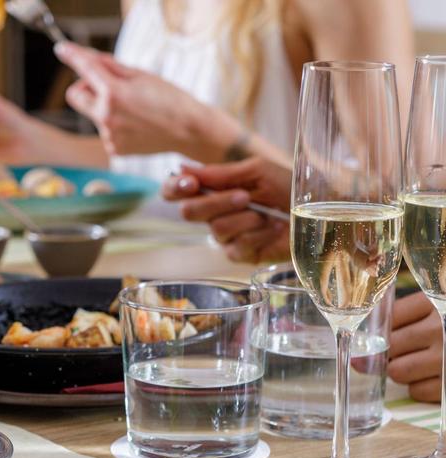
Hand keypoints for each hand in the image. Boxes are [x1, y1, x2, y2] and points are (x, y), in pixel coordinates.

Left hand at [54, 41, 233, 159]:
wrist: (188, 131)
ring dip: (106, 107)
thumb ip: (113, 68)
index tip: (62, 50)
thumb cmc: (169, 99)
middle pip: (75, 95)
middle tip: (108, 85)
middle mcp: (106, 117)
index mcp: (113, 94)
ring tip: (135, 110)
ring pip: (94, 113)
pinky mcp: (113, 149)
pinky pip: (105, 130)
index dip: (72, 56)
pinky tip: (136, 125)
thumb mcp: (141, 75)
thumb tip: (93, 62)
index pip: (86, 69)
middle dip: (86, 87)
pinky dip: (116, 124)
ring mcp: (108, 136)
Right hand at [161, 157, 291, 262]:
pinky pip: (236, 245)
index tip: (190, 184)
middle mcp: (213, 214)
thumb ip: (219, 173)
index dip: (175, 188)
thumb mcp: (255, 171)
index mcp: (212, 190)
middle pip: (189, 212)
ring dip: (246, 218)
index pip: (176, 191)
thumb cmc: (288, 186)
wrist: (317, 210)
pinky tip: (273, 228)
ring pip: (217, 229)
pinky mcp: (239, 255)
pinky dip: (259, 234)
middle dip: (217, 202)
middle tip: (245, 196)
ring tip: (267, 214)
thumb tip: (183, 168)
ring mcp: (225, 236)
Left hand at [388, 292, 441, 401]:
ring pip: (398, 371)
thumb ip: (403, 315)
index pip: (389, 316)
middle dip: (388, 352)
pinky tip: (429, 376)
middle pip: (390, 346)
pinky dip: (418, 387)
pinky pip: (417, 391)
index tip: (378, 334)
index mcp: (434, 303)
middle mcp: (441, 329)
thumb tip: (360, 344)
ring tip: (415, 363)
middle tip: (398, 351)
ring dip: (400, 370)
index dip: (380, 328)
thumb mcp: (435, 308)